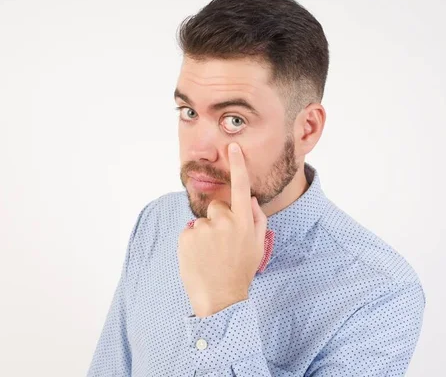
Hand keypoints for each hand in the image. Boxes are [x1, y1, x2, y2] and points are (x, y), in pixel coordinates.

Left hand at [178, 142, 267, 317]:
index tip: (233, 146)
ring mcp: (205, 229)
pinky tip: (199, 258)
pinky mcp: (187, 237)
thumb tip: (251, 199)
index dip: (238, 165)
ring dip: (204, 234)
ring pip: (202, 221)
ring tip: (210, 255)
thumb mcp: (257, 246)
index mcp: (245, 222)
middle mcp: (225, 221)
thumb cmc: (241, 272)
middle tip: (221, 244)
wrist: (220, 298)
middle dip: (218, 219)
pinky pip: (189, 231)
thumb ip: (257, 220)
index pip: (241, 187)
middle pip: (217, 206)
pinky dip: (192, 242)